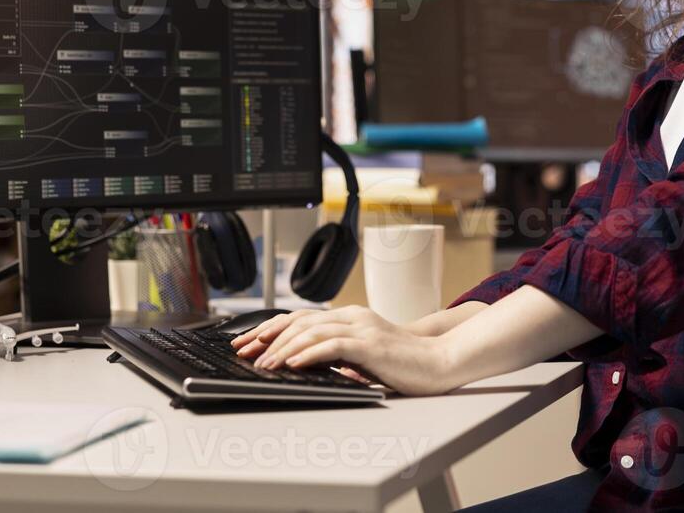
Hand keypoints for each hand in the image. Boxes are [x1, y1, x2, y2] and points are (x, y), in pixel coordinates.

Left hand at [229, 305, 460, 396]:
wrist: (440, 363)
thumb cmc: (403, 364)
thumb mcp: (362, 356)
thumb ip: (338, 355)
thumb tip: (303, 365)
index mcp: (349, 317)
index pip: (301, 318)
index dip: (271, 328)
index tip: (247, 341)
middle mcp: (353, 317)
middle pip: (300, 320)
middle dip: (267, 336)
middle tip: (244, 350)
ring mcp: (363, 328)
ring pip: (312, 331)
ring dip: (283, 348)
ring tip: (264, 363)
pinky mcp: (371, 345)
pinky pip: (333, 345)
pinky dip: (309, 353)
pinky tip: (293, 362)